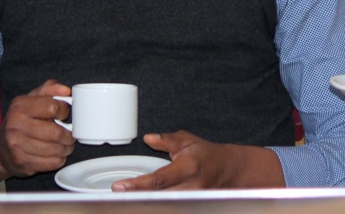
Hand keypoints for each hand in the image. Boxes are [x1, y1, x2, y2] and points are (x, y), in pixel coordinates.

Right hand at [0, 80, 74, 176]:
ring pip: (56, 149)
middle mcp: (16, 125)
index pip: (52, 107)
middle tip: (70, 134)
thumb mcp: (32, 99)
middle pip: (56, 132)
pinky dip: (60, 159)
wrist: (0, 149)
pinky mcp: (22, 163)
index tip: (64, 115)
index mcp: (20, 106)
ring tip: (65, 144)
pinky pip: (52, 163)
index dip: (64, 111)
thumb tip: (66, 90)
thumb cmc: (21, 121)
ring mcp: (17, 146)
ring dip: (66, 148)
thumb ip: (49, 89)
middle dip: (69, 135)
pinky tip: (57, 154)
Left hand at [111, 131, 283, 190]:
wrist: (229, 170)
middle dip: (137, 200)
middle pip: (159, 199)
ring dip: (145, 205)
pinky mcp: (192, 206)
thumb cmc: (206, 155)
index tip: (120, 187)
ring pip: (165, 207)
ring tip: (124, 203)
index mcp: (188, 168)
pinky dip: (157, 206)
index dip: (137, 185)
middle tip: (116, 198)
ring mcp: (193, 202)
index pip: (159, 180)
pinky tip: (142, 205)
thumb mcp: (187, 140)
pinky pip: (172, 208)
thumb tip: (149, 138)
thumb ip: (166, 140)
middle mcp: (191, 189)